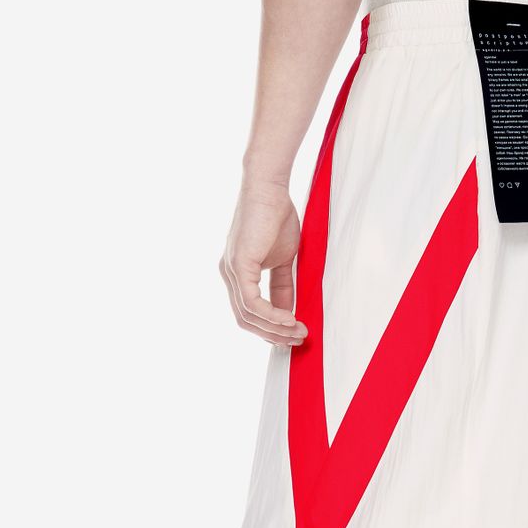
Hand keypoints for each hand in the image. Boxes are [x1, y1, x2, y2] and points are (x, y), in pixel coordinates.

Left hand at [219, 181, 308, 346]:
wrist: (270, 188)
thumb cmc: (277, 216)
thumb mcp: (285, 260)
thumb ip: (283, 287)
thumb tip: (289, 313)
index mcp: (237, 274)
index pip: (249, 313)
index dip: (271, 329)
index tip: (294, 335)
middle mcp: (228, 274)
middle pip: (245, 320)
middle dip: (273, 335)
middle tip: (299, 340)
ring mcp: (230, 271)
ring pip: (248, 316)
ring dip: (275, 329)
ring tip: (299, 331)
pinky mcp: (238, 265)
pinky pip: (251, 302)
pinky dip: (271, 315)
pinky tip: (289, 320)